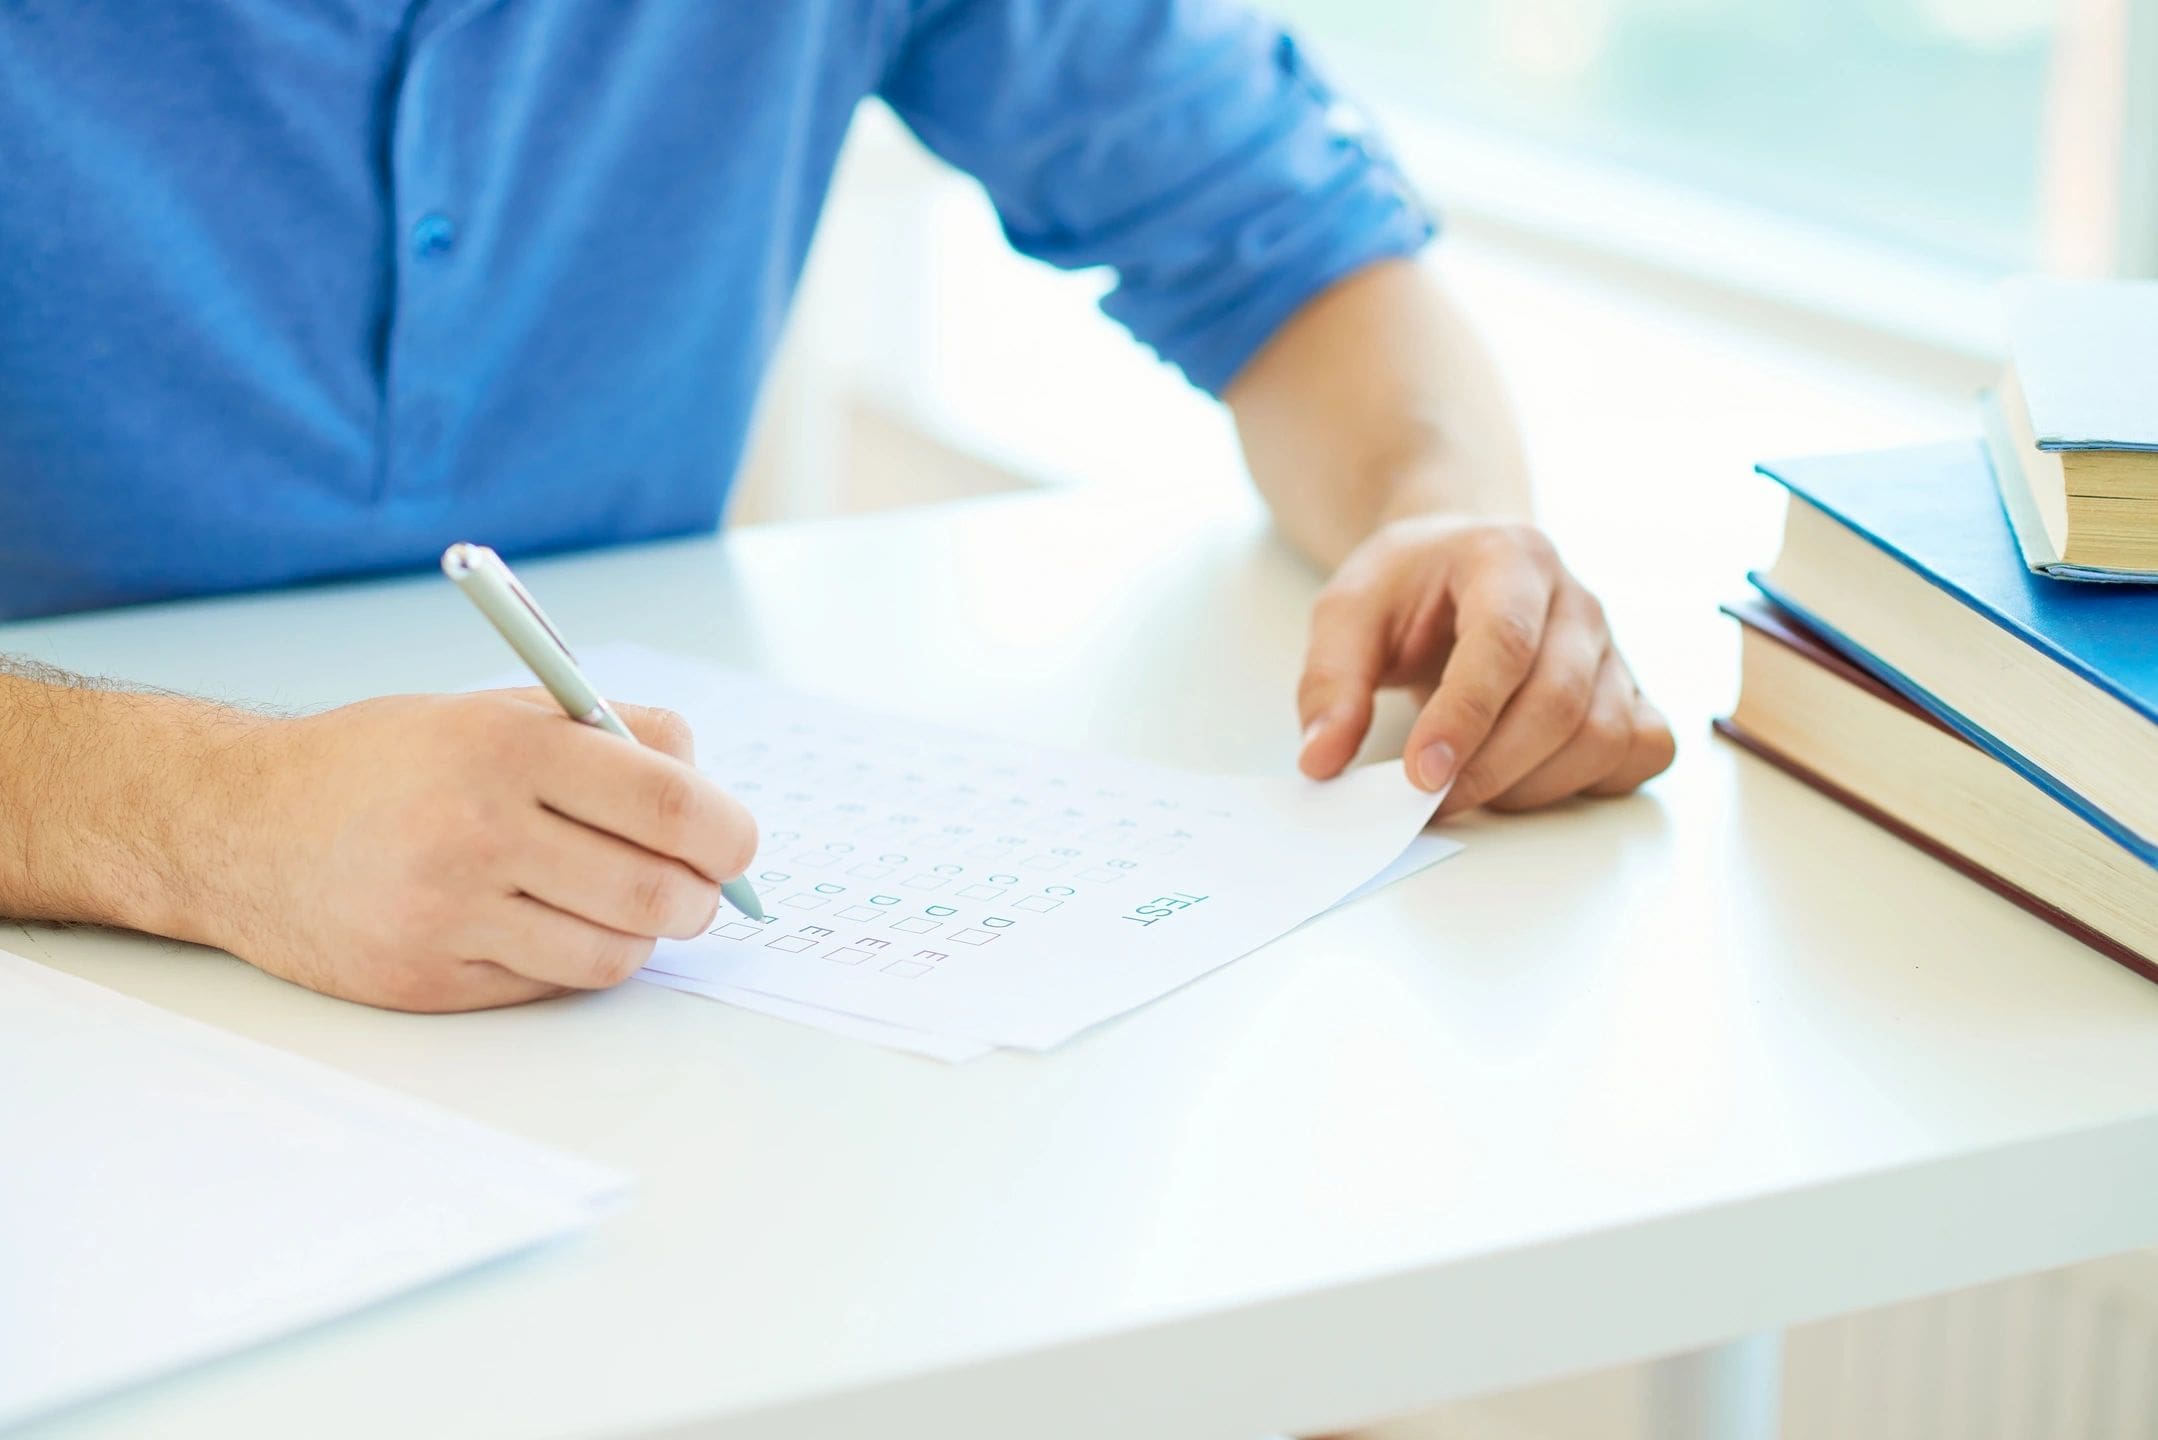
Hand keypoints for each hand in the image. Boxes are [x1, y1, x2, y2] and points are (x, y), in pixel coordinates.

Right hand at [202, 689, 757, 1010]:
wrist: (242, 826)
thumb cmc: (389, 762)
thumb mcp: (496, 710)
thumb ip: (611, 734)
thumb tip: (711, 792)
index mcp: (507, 748)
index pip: (669, 802)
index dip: (727, 832)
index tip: (735, 842)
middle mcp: (478, 830)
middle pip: (658, 890)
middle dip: (701, 895)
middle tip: (697, 886)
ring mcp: (451, 914)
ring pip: (616, 952)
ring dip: (644, 933)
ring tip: (622, 902)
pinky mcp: (431, 979)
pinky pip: (554, 984)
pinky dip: (577, 959)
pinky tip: (550, 923)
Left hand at [1295, 516, 1673, 814]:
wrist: (1463, 561)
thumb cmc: (1411, 587)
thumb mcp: (1348, 612)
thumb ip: (1329, 682)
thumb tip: (1321, 761)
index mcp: (1510, 559)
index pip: (1505, 644)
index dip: (1466, 718)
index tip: (1420, 777)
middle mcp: (1577, 600)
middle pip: (1559, 700)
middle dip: (1491, 768)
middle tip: (1429, 800)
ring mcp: (1614, 648)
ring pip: (1604, 735)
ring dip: (1534, 785)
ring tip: (1470, 789)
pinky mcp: (1631, 690)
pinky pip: (1642, 749)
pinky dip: (1593, 782)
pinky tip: (1531, 780)